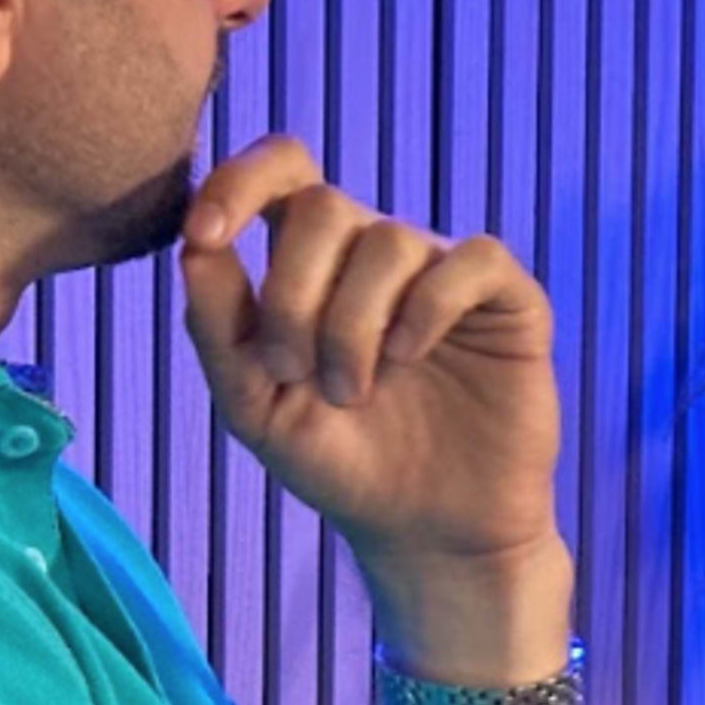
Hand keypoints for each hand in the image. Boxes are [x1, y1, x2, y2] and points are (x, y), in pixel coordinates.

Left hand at [177, 140, 565, 616]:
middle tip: (294, 373)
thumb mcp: (253, 408)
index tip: (206, 236)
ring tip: (353, 393)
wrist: (427, 531)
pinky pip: (472, 260)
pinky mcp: (509, 302)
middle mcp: (377, 255)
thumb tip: (194, 246)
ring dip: (352, 323)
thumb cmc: (340, 465)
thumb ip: (218, 327)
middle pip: (322, 206)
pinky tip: (409, 355)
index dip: (239, 180)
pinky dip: (429, 305)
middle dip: (293, 293)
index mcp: (312, 264)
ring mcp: (444, 273)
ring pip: (389, 238)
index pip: (281, 173)